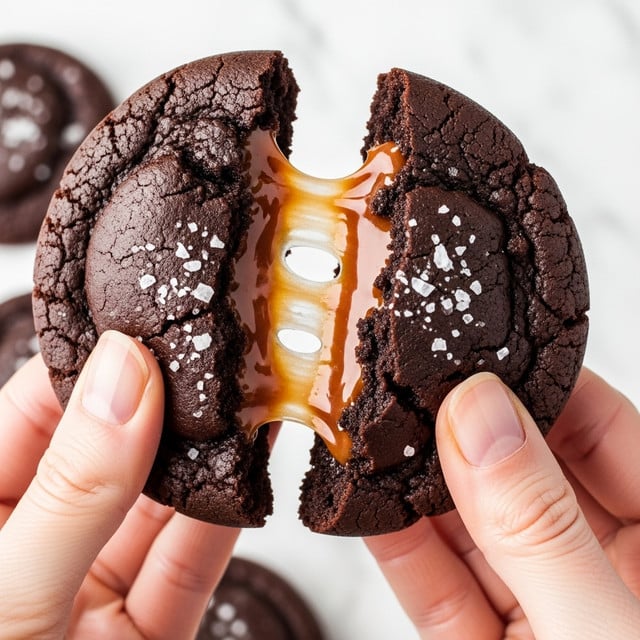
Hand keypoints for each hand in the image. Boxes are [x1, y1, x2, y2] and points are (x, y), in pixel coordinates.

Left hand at [0, 331, 237, 638]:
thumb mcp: (10, 593)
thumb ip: (75, 488)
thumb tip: (126, 378)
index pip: (32, 413)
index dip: (89, 364)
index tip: (146, 325)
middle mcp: (36, 546)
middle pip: (108, 454)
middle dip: (164, 406)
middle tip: (210, 357)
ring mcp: (91, 590)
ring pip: (157, 509)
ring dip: (205, 460)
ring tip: (243, 404)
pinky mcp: (147, 631)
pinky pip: (188, 567)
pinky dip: (223, 524)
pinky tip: (245, 476)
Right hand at [366, 369, 639, 638]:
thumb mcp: (603, 631)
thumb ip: (539, 527)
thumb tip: (479, 415)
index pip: (599, 431)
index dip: (538, 383)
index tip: (474, 354)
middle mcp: (599, 571)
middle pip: (522, 471)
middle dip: (461, 427)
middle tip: (409, 385)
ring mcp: (541, 611)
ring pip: (471, 527)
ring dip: (416, 483)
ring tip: (376, 434)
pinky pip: (438, 589)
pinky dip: (400, 548)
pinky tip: (371, 508)